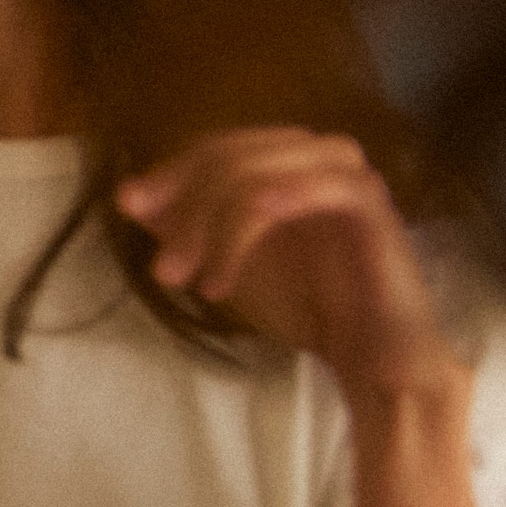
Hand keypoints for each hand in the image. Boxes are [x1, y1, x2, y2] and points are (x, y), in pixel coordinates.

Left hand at [111, 127, 457, 409]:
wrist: (375, 360)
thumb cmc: (308, 308)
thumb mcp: (230, 262)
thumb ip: (188, 226)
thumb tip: (129, 195)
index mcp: (288, 161)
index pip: (216, 146)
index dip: (170, 173)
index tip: (130, 208)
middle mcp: (319, 156)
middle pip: (229, 153)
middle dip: (185, 207)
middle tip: (164, 269)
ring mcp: (347, 175)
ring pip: (257, 172)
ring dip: (214, 226)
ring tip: (197, 287)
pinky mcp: (370, 204)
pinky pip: (304, 191)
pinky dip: (256, 222)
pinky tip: (227, 267)